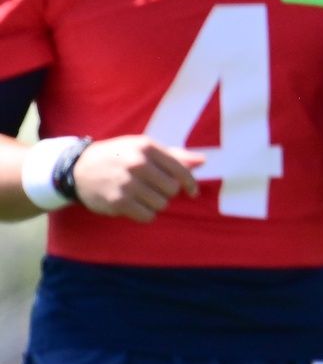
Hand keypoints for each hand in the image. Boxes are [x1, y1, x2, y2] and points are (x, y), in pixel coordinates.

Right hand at [72, 136, 202, 222]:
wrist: (78, 169)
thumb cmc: (116, 156)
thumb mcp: (142, 147)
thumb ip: (173, 155)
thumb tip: (202, 161)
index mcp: (147, 147)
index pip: (180, 170)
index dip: (190, 183)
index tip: (192, 192)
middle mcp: (137, 164)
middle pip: (171, 189)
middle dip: (166, 192)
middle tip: (153, 189)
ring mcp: (127, 183)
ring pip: (161, 204)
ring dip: (155, 204)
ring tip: (142, 196)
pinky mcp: (118, 202)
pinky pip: (147, 216)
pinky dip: (145, 214)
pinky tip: (135, 206)